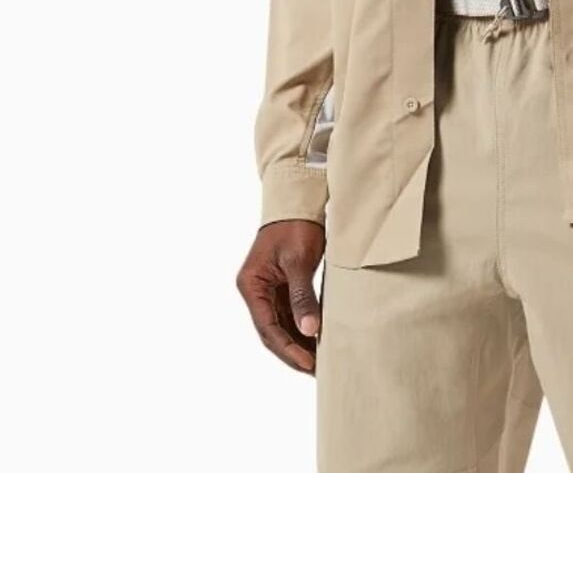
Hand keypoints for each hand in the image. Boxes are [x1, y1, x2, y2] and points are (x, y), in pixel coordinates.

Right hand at [236, 220, 325, 371]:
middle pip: (272, 332)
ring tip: (320, 362)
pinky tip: (318, 341)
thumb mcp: (298, 261)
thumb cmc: (295, 226)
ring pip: (281, 326)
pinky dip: (302, 328)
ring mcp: (267, 290)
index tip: (309, 364)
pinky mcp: (281, 287)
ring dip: (299, 343)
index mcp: (252, 286)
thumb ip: (302, 297)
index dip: (288, 349)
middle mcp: (255, 291)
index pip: (268, 328)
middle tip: (317, 371)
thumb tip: (310, 331)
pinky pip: (289, 315)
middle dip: (294, 352)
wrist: (297, 202)